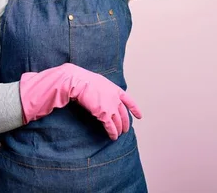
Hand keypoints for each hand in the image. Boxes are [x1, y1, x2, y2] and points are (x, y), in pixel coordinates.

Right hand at [20, 63, 141, 139]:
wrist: (77, 81)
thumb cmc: (83, 79)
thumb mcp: (98, 82)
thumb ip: (104, 90)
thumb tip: (102, 95)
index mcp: (115, 89)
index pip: (129, 101)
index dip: (135, 109)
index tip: (139, 116)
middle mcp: (115, 98)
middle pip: (124, 114)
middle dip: (125, 123)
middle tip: (125, 129)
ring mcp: (110, 106)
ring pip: (118, 122)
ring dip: (119, 130)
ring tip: (118, 135)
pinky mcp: (103, 114)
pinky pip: (110, 126)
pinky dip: (112, 132)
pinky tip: (112, 137)